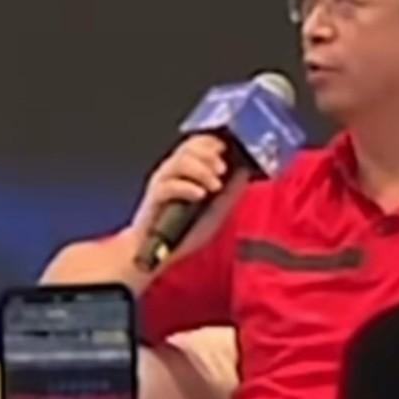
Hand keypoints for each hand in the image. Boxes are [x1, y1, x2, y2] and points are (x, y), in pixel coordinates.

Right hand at [130, 135, 246, 271]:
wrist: (160, 255)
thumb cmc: (186, 231)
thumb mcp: (216, 211)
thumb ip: (230, 193)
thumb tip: (244, 172)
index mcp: (186, 171)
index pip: (197, 144)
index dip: (212, 142)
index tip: (226, 150)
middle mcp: (172, 172)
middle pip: (188, 148)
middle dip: (209, 154)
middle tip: (222, 170)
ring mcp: (161, 183)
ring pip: (179, 162)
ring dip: (201, 170)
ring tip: (214, 185)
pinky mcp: (154, 199)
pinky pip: (168, 186)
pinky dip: (186, 188)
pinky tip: (199, 195)